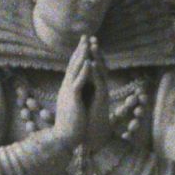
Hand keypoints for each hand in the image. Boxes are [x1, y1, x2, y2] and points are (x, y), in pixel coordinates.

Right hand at [52, 37, 90, 149]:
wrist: (63, 138)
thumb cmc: (69, 126)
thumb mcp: (72, 107)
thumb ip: (73, 97)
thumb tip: (74, 93)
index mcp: (67, 89)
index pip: (73, 68)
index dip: (78, 55)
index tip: (83, 44)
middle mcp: (66, 87)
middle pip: (73, 64)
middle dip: (80, 49)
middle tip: (85, 35)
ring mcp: (68, 92)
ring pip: (75, 70)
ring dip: (82, 55)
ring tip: (87, 42)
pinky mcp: (72, 99)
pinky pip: (79, 82)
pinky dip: (84, 71)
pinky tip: (89, 61)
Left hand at [81, 37, 113, 153]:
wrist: (93, 137)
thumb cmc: (86, 121)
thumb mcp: (80, 102)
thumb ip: (79, 92)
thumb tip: (72, 85)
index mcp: (93, 87)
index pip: (91, 67)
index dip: (88, 55)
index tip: (83, 43)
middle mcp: (100, 87)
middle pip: (98, 65)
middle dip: (95, 51)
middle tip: (91, 37)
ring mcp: (102, 93)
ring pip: (101, 72)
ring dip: (97, 58)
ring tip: (93, 45)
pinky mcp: (102, 100)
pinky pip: (100, 83)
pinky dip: (95, 73)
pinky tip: (91, 64)